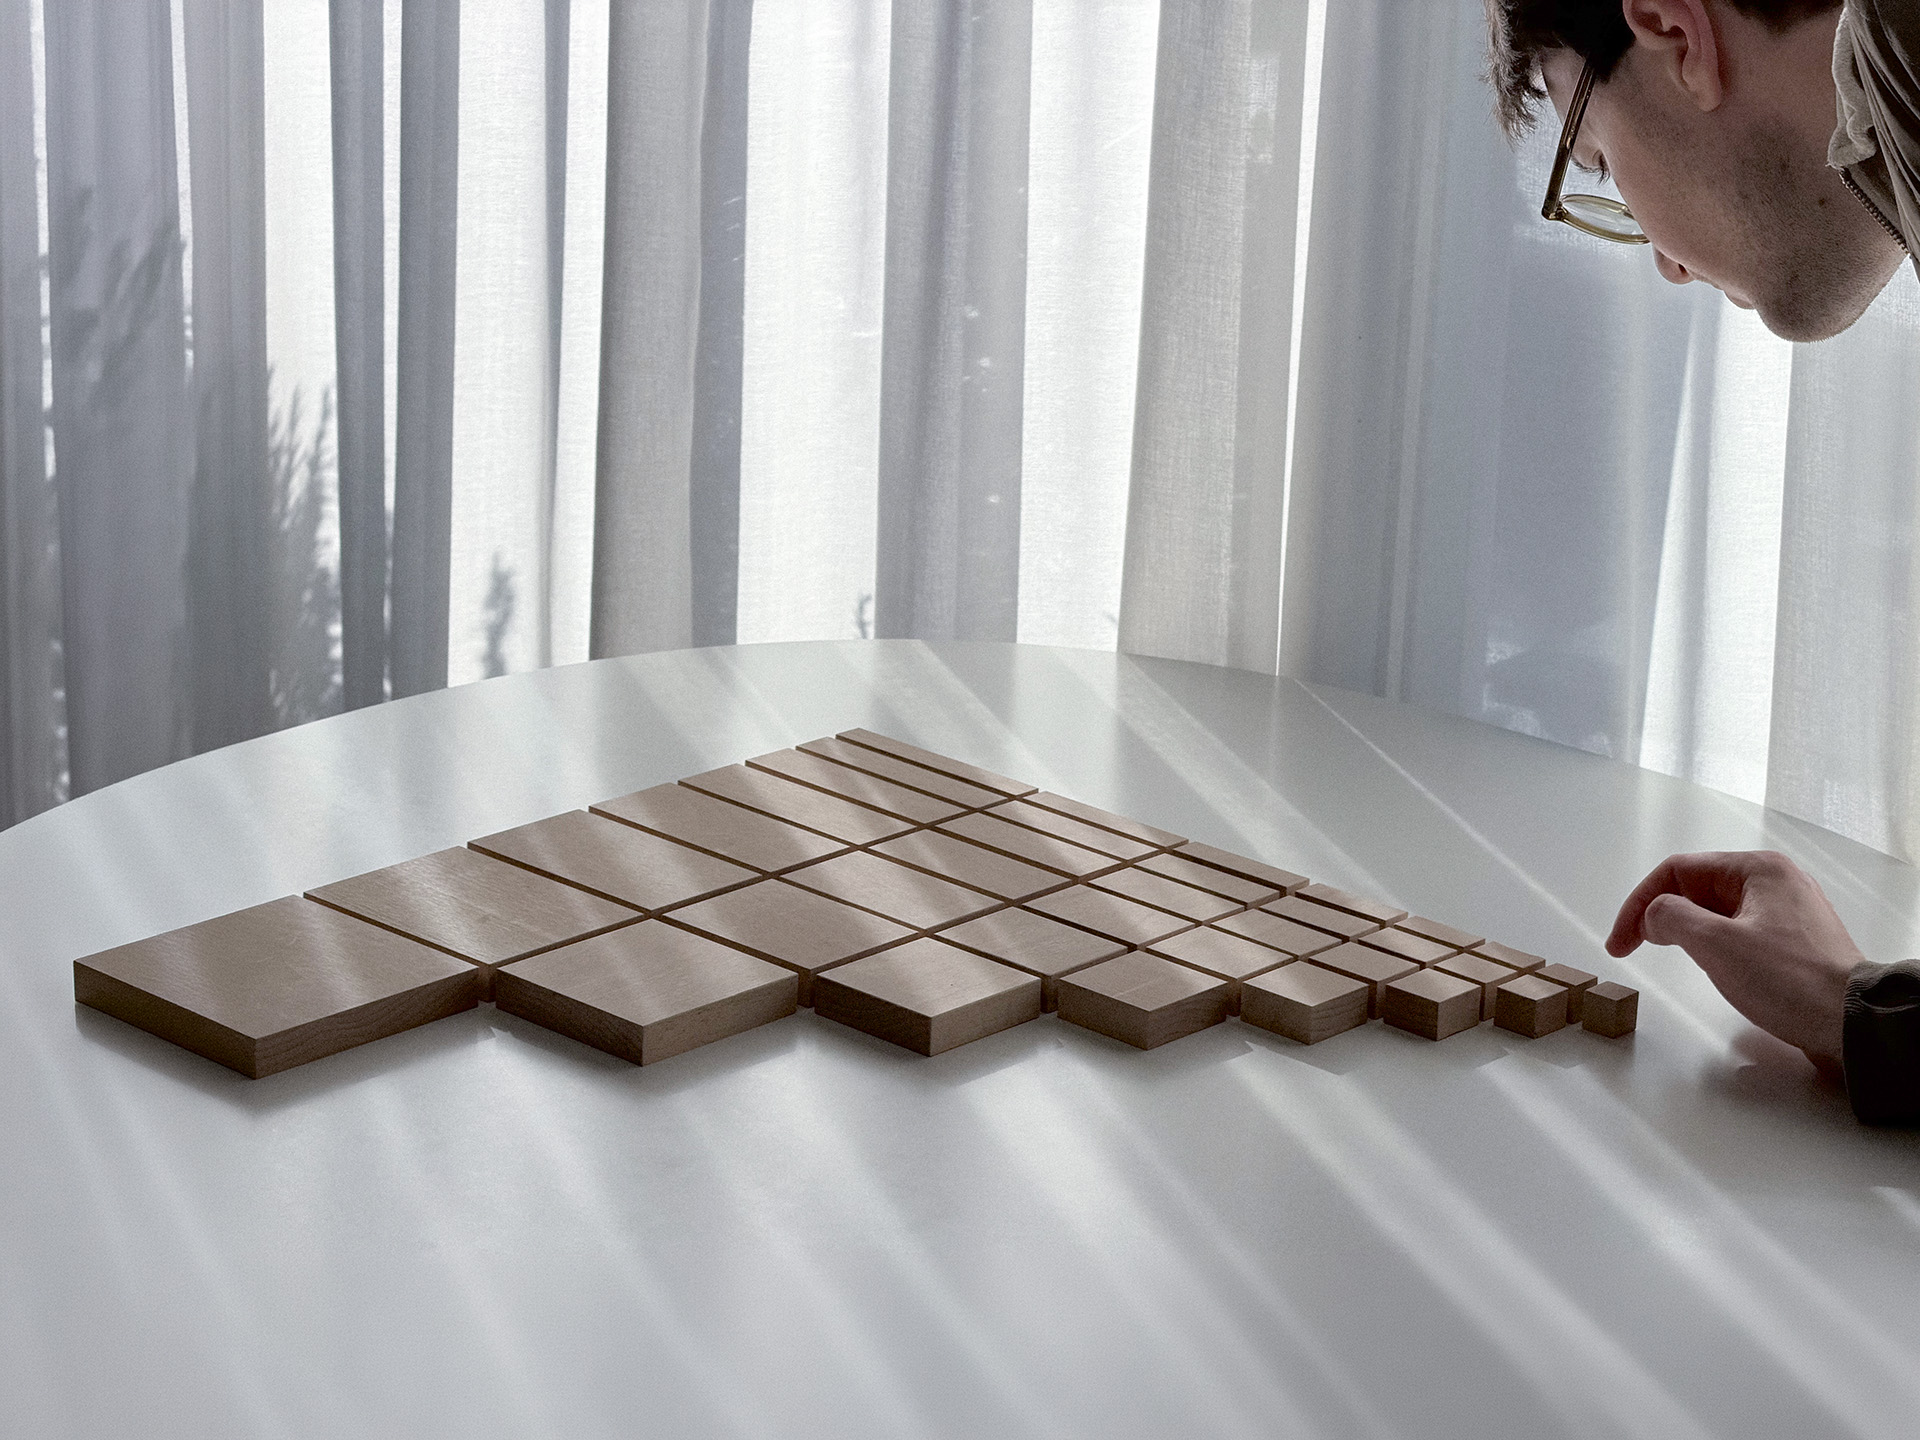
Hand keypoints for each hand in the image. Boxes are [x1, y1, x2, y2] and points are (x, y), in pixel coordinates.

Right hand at [1606, 850, 1861, 1067]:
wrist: (1853, 1023)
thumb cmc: (1786, 978)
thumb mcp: (1715, 944)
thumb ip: (1670, 918)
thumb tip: (1654, 916)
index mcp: (1758, 868)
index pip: (1677, 871)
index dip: (1638, 904)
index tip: (1619, 944)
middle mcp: (1776, 880)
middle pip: (1697, 888)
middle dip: (1661, 916)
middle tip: (1636, 950)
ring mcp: (1789, 911)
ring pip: (1718, 911)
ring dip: (1687, 932)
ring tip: (1672, 958)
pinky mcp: (1796, 941)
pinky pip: (1740, 931)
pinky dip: (1714, 944)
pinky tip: (1712, 967)